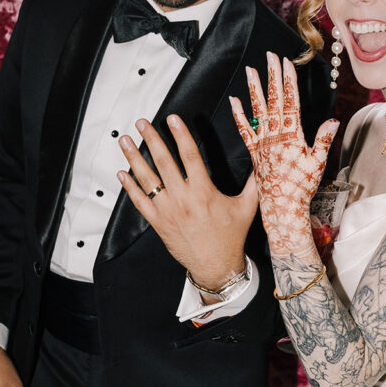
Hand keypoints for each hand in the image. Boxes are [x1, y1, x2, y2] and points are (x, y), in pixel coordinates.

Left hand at [118, 114, 258, 290]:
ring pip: (147, 179)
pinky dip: (130, 187)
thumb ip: (253, 183)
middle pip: (164, 162)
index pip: (190, 156)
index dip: (180, 135)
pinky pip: (140, 202)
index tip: (172, 119)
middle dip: (152, 139)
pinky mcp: (158, 223)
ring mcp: (168, 211)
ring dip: (134, 158)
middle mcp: (183, 199)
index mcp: (204, 192)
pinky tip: (122, 174)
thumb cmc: (231, 237)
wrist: (216, 266)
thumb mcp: (247, 207)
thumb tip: (263, 162)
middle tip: (143, 123)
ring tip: (125, 141)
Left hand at [230, 52, 338, 256]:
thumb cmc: (302, 188)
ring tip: (250, 70)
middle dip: (272, 77)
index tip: (286, 63)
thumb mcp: (318, 164)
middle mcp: (274, 137)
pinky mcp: (254, 153)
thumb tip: (332, 120)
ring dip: (254, 90)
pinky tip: (234, 101)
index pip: (290, 103)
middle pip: (274, 101)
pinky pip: (244, 131)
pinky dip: (239, 115)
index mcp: (292, 137)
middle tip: (269, 56)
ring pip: (257, 112)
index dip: (289, 82)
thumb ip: (323, 141)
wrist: (282, 209)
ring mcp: (262, 144)